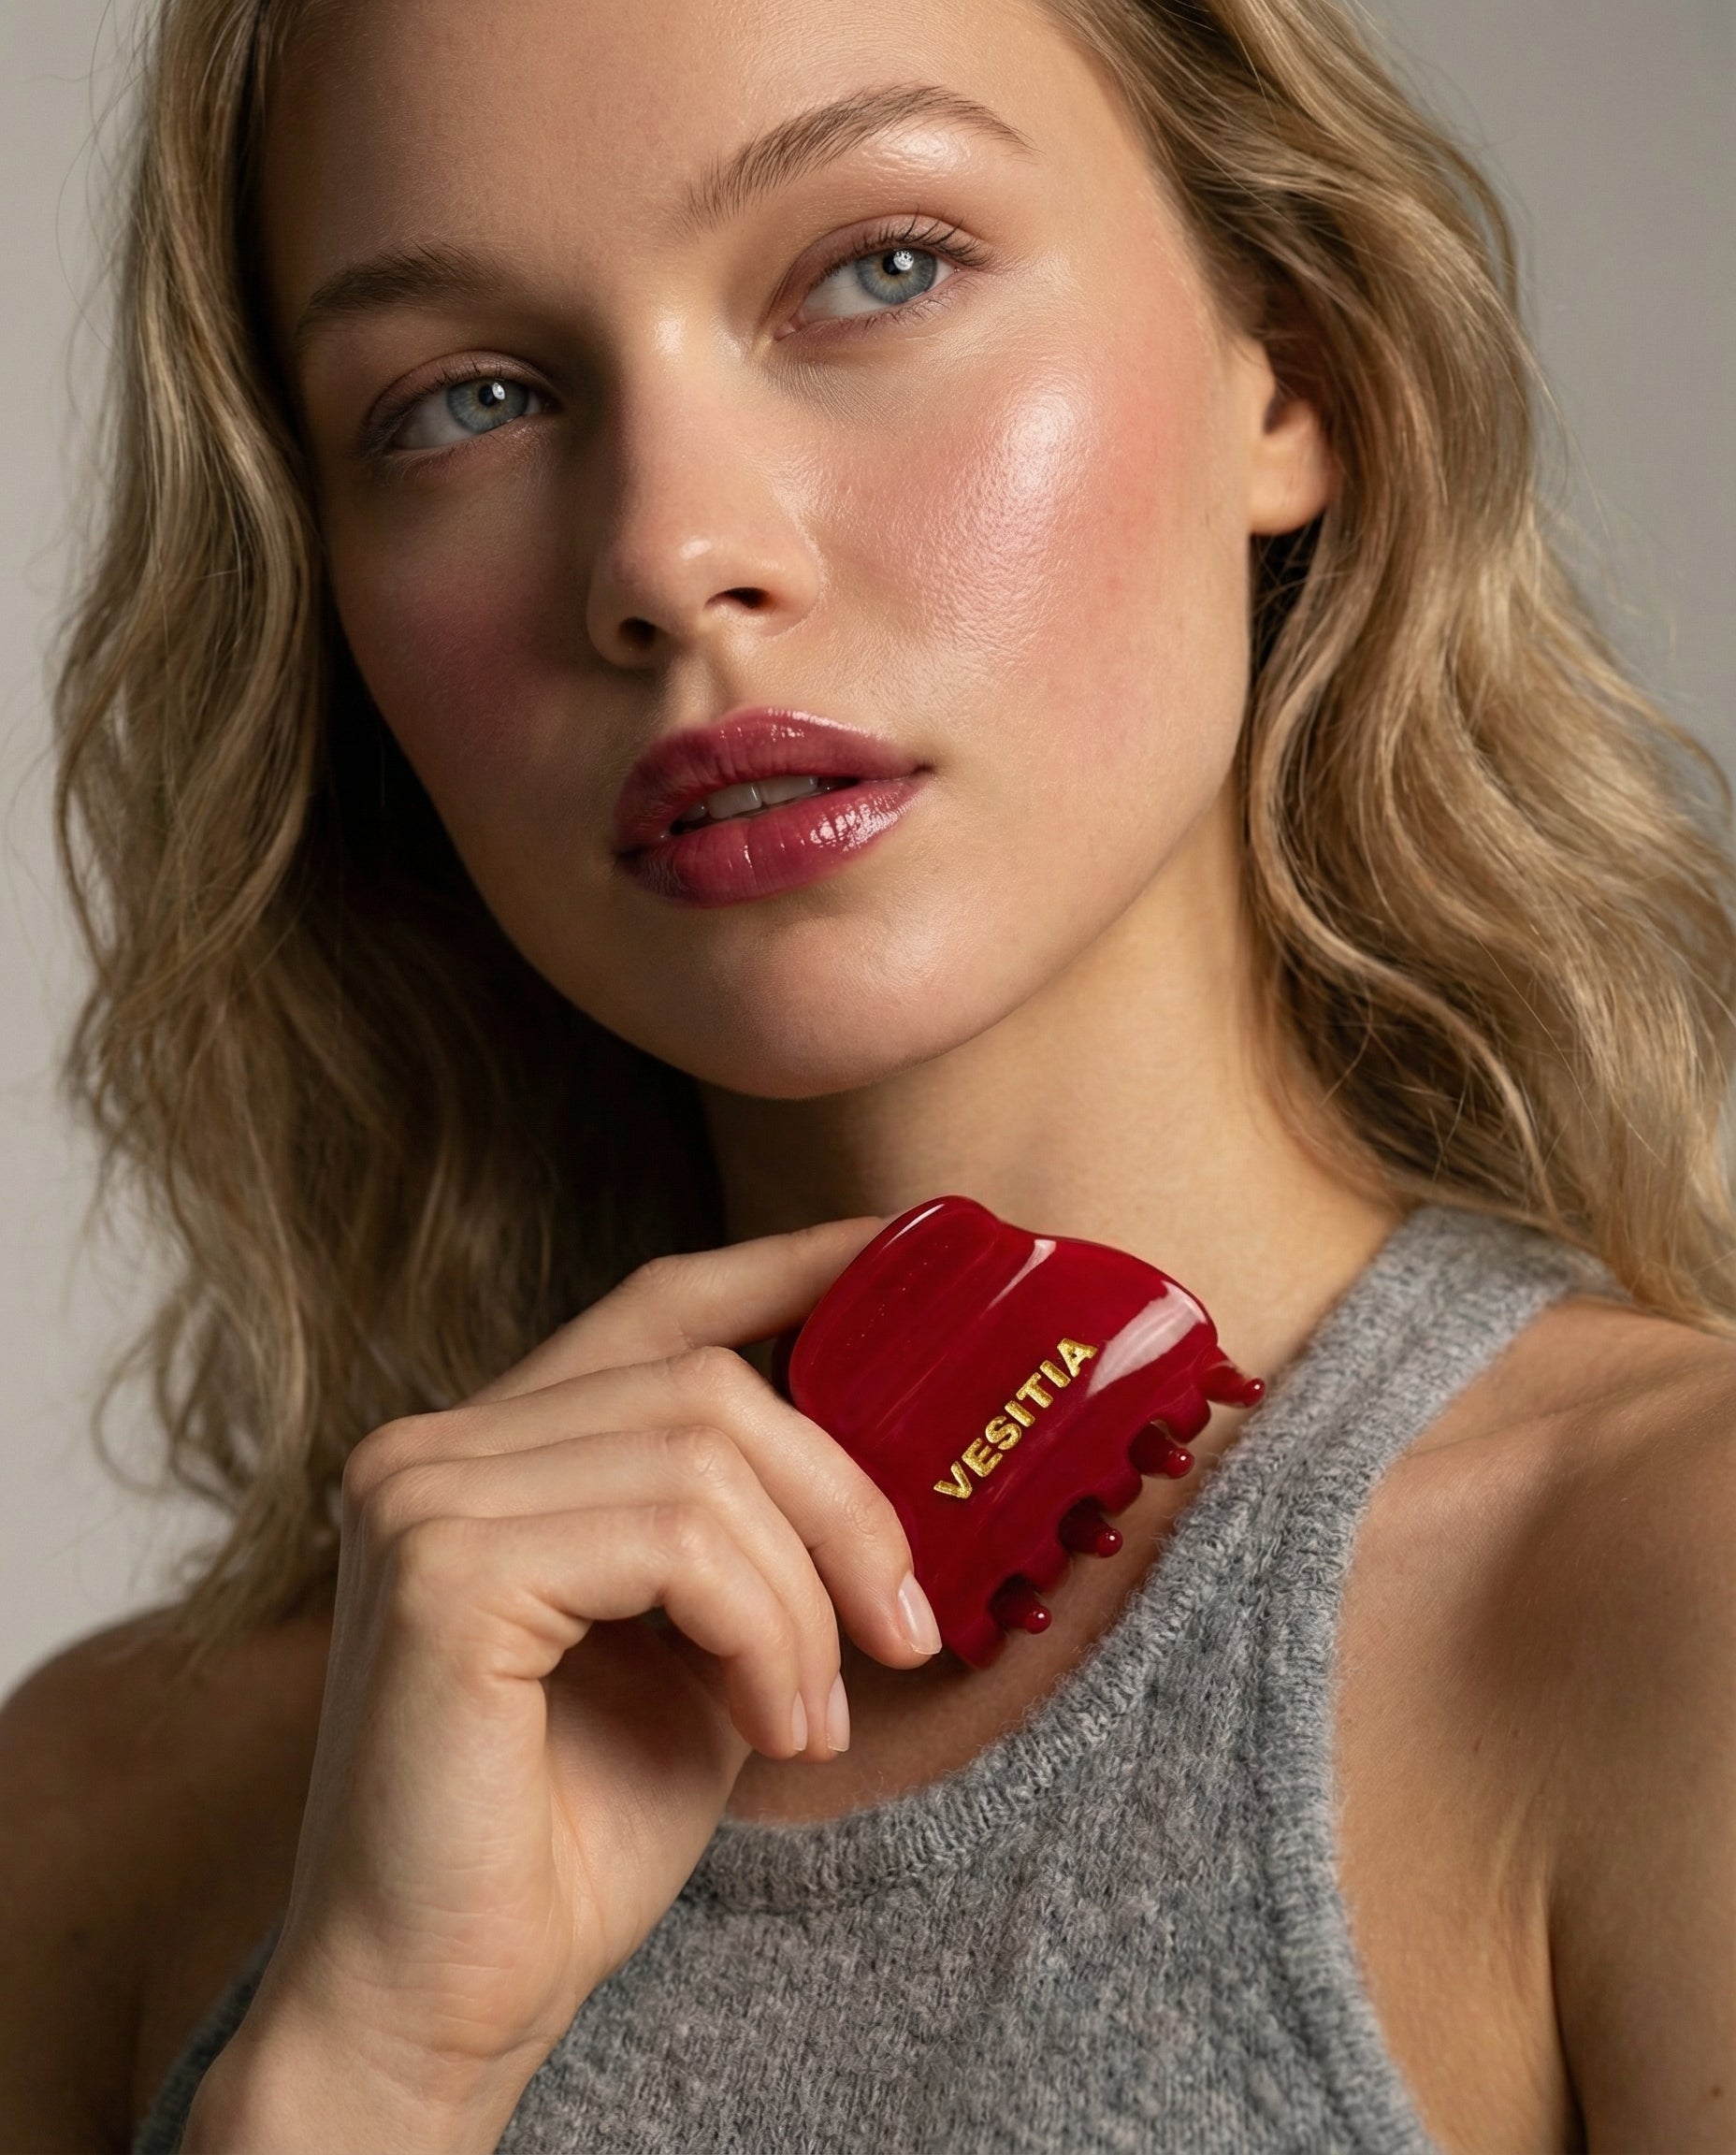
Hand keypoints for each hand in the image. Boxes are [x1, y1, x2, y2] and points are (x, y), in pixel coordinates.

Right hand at [192, 1216, 939, 2150]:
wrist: (447, 2002)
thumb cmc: (571, 1832)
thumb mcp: (700, 1643)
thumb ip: (752, 1533)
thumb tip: (894, 1438)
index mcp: (491, 1449)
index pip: (656, 1305)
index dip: (790, 1268)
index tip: (907, 1252)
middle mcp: (436, 1445)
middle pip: (710, 1383)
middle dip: (843, 1502)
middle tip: (905, 1631)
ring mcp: (425, 1494)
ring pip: (709, 1458)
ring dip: (805, 1599)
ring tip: (810, 1719)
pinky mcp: (444, 1567)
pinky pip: (680, 1541)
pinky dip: (763, 1632)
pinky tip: (767, 1729)